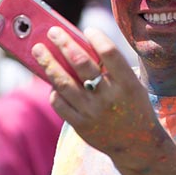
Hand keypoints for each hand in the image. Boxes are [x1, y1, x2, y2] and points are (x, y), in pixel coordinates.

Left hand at [32, 27, 162, 160]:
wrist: (137, 144)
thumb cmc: (133, 107)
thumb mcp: (132, 86)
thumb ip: (112, 69)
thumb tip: (80, 45)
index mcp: (127, 83)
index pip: (109, 52)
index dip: (97, 37)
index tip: (88, 29)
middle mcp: (109, 96)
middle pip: (81, 62)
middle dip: (64, 43)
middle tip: (52, 32)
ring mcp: (93, 112)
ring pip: (63, 82)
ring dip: (48, 62)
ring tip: (38, 49)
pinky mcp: (81, 125)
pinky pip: (59, 102)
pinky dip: (54, 90)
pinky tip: (52, 82)